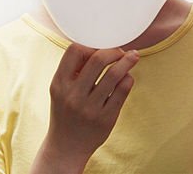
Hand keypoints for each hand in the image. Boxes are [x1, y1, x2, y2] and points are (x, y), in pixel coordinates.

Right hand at [31, 44, 138, 173]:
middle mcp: (73, 95)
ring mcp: (90, 108)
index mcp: (59, 84)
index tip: (99, 48)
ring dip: (127, 61)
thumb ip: (74, 69)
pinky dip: (128, 79)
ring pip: (114, 74)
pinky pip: (123, 90)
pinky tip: (128, 77)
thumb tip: (99, 46)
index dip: (90, 45)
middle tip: (120, 52)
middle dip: (114, 51)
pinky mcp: (106, 118)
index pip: (74, 51)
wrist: (66, 147)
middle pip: (98, 59)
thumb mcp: (61, 90)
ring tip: (133, 56)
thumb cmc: (66, 111)